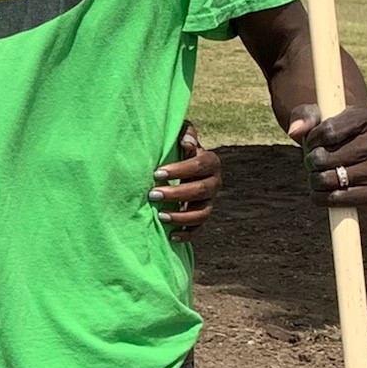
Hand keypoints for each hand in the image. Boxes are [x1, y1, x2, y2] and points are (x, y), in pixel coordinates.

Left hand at [150, 120, 220, 238]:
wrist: (177, 169)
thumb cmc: (175, 149)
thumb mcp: (179, 135)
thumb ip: (185, 132)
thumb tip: (188, 143)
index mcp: (210, 162)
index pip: (199, 166)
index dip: (179, 170)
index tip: (156, 173)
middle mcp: (214, 182)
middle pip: (201, 191)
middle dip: (176, 194)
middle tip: (153, 195)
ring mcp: (209, 201)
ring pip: (202, 213)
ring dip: (181, 216)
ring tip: (160, 215)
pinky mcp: (202, 216)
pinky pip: (199, 229)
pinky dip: (187, 234)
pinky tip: (171, 235)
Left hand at [285, 102, 366, 208]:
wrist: (353, 158)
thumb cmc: (331, 133)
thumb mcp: (317, 117)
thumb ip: (304, 117)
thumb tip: (295, 131)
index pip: (328, 131)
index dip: (312, 139)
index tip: (312, 142)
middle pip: (327, 157)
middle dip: (312, 161)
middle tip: (314, 161)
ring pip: (332, 179)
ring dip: (316, 180)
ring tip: (318, 175)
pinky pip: (342, 198)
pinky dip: (324, 198)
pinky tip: (322, 191)